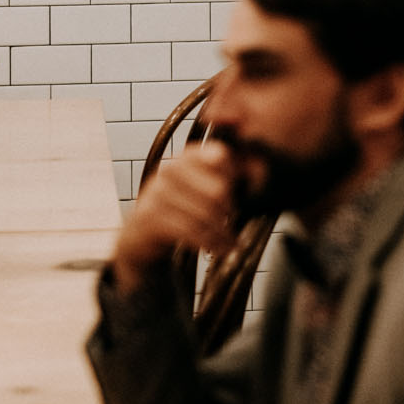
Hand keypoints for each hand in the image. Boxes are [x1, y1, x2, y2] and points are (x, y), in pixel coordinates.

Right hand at [111, 141, 236, 292]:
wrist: (142, 232)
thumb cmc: (183, 205)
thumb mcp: (205, 185)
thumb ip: (235, 174)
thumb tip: (261, 171)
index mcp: (189, 155)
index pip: (221, 156)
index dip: (236, 176)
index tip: (239, 193)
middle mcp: (171, 168)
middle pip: (218, 190)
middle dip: (231, 209)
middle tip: (233, 219)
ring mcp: (157, 192)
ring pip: (205, 214)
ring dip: (223, 232)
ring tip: (231, 240)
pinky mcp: (150, 217)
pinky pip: (190, 230)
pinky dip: (210, 242)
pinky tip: (219, 248)